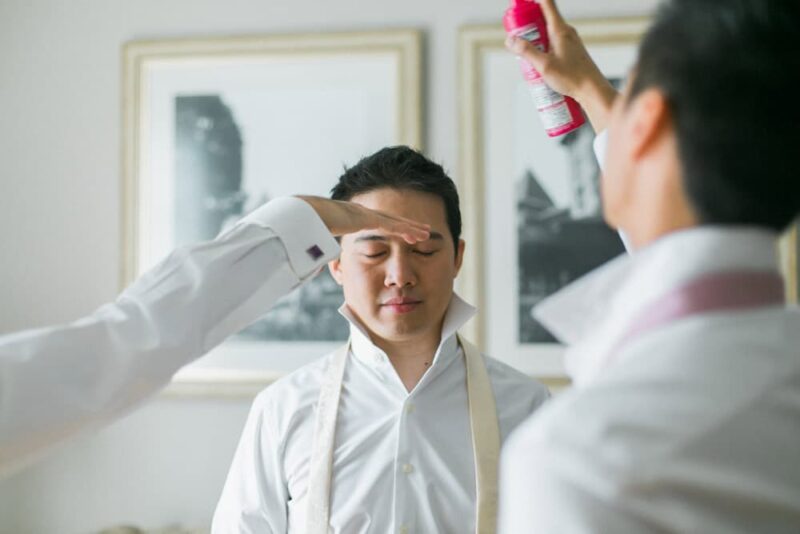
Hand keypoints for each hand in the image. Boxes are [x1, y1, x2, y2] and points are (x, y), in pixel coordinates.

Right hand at [297, 196, 430, 243]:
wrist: (297, 212)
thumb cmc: (303, 225)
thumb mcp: (317, 237)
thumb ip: (324, 247)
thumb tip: (322, 257)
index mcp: (350, 216)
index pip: (376, 222)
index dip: (393, 227)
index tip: (405, 232)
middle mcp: (360, 213)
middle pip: (390, 219)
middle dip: (408, 225)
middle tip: (424, 230)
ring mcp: (363, 214)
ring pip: (394, 222)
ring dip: (412, 228)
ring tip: (428, 232)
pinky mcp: (364, 218)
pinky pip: (389, 226)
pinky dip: (405, 230)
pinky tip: (417, 235)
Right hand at [505, 0, 618, 131]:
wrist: (592, 90)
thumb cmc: (572, 78)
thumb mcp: (544, 65)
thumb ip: (527, 51)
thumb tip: (510, 40)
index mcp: (559, 29)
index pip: (546, 3)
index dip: (532, 1)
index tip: (520, 7)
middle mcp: (565, 31)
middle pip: (543, 17)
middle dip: (527, 23)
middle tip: (516, 36)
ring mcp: (569, 41)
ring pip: (547, 31)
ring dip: (534, 38)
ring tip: (524, 53)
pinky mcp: (570, 51)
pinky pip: (552, 42)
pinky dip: (542, 47)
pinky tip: (537, 62)